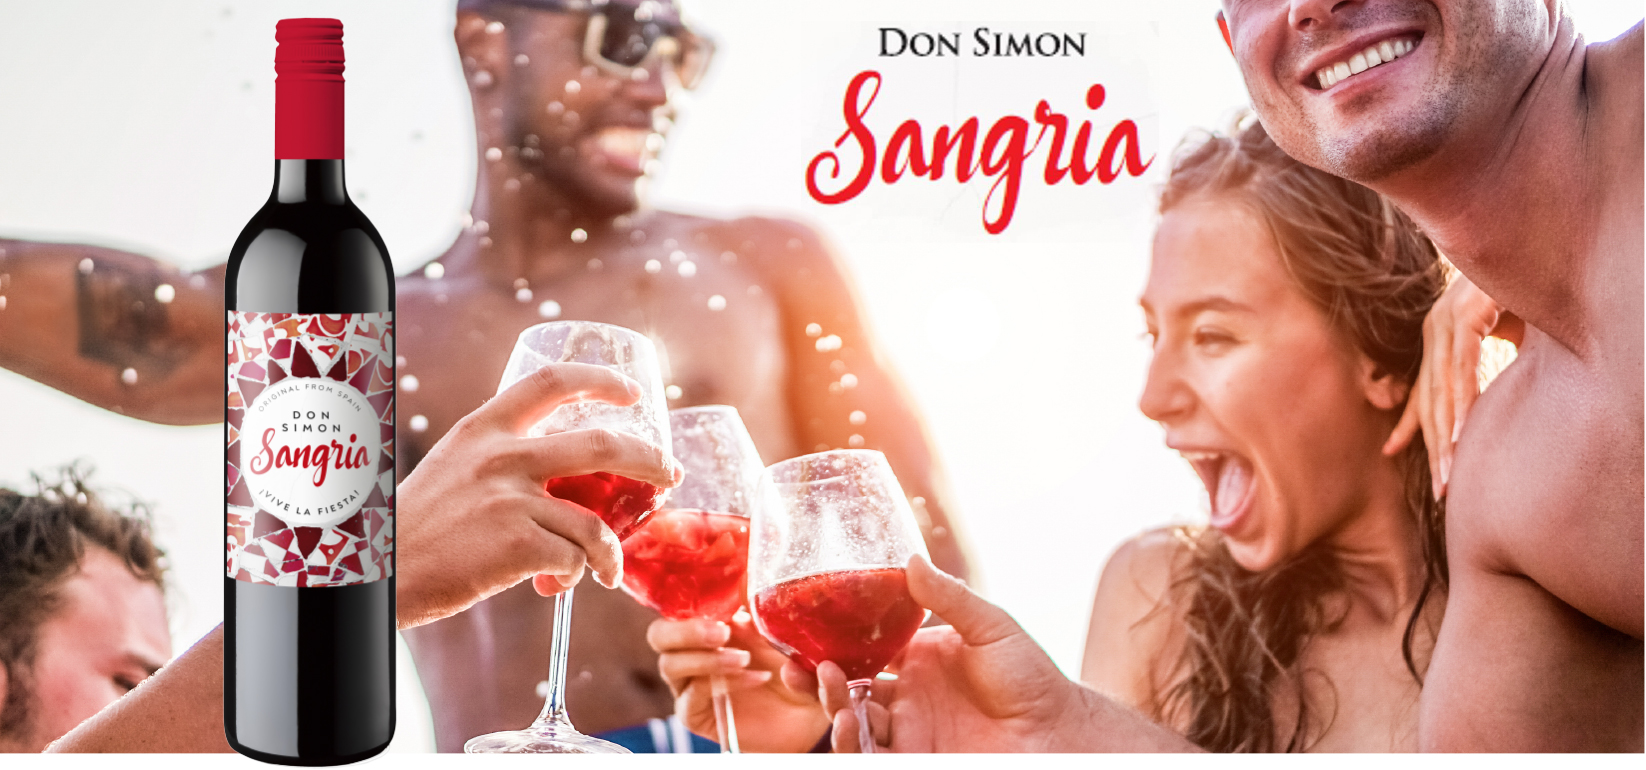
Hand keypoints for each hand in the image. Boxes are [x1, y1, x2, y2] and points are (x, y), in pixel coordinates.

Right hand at [395, 363, 681, 628]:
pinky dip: (576, 573)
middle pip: (600, 444)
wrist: (376, 571)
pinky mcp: (517, 545)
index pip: (551, 381)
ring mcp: (511, 500)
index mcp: (483, 428)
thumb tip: (558, 478)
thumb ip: (499, 460)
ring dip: (611, 550)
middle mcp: (501, 456)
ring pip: (595, 522)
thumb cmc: (415, 528)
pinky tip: (562, 582)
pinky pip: (573, 558)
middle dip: (649, 460)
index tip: (632, 392)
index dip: (599, 380)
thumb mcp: (452, 468)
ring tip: (608, 567)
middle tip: (669, 475)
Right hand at [650, 615, 830, 751]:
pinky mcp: (694, 714)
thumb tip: (748, 593)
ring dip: (707, 659)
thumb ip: (764, 615)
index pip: (678, 606)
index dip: (690, 599)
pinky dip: (723, 684)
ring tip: (745, 659)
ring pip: (670, 665)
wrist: (807, 714)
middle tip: (721, 632)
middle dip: (685, 630)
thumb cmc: (794, 667)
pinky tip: (755, 679)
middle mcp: (692, 652)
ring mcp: (690, 684)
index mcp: (708, 624)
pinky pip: (692, 696)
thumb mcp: (784, 635)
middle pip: (659, 634)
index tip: (724, 600)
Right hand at [786, 555, 1193, 752]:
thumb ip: (948, 597)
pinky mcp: (914, 760)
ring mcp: (910, 732)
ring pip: (852, 722)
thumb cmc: (1034, 678)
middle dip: (816, 680)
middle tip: (797, 665)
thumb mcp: (991, 626)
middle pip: (847, 689)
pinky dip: (851, 742)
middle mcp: (908, 698)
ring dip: (832, 706)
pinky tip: (850, 721)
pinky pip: (870, 755)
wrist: (1059, 732)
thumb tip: (908, 559)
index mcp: (919, 661)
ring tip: (830, 684)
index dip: (831, 644)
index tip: (805, 631)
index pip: (863, 650)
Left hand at [1383, 275, 1519, 498]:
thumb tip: (1505, 393)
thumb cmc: (1530, 287)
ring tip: (1448, 477)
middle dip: (1433, 448)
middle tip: (1439, 492)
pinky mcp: (1468, 314)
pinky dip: (1460, 403)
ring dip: (1446, 438)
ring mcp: (1449, 319)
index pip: (1424, 387)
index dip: (1408, 422)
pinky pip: (1461, 367)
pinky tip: (1458, 435)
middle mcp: (1437, 326)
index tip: (1392, 452)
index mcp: (1443, 332)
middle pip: (1430, 398)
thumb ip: (1499, 357)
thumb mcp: (1514, 331)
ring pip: (1443, 389)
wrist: (1538, 242)